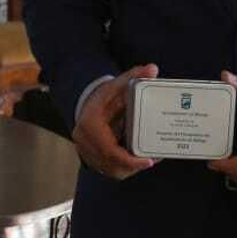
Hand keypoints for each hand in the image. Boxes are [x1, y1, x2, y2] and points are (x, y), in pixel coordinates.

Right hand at [72, 64, 159, 179]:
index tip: (149, 161)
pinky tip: (137, 162)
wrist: (85, 103)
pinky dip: (124, 168)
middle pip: (112, 163)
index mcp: (89, 125)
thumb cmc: (104, 96)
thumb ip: (134, 77)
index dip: (130, 160)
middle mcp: (84, 141)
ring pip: (111, 169)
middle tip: (153, 160)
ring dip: (130, 168)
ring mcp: (85, 151)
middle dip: (133, 165)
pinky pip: (110, 169)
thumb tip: (152, 68)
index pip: (110, 150)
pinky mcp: (90, 158)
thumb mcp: (118, 85)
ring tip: (148, 160)